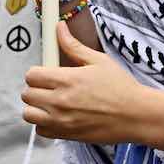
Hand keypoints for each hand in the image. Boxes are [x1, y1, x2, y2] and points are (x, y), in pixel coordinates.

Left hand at [22, 23, 163, 144]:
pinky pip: (40, 131)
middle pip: (27, 94)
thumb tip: (59, 28)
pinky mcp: (66, 136)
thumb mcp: (98, 60)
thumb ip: (73, 45)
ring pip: (29, 114)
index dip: (37, 72)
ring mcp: (62, 121)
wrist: (136, 115)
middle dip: (35, 88)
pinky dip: (44, 124)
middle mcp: (60, 102)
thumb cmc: (121, 86)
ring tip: (50, 102)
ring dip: (36, 107)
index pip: (32, 75)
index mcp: (67, 80)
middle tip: (50, 86)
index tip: (46, 72)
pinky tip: (57, 116)